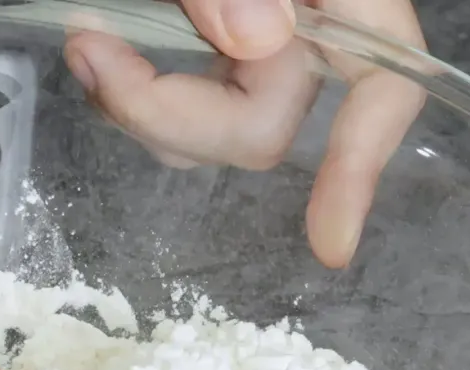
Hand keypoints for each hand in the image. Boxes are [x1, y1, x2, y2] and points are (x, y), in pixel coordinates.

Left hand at [63, 0, 425, 267]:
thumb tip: (254, 43)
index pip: (382, 85)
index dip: (358, 165)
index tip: (328, 243)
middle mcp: (299, 27)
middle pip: (258, 128)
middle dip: (167, 114)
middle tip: (88, 50)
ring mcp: (247, 45)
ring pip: (204, 136)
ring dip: (135, 110)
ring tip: (87, 42)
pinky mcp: (200, 53)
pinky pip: (173, 113)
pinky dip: (128, 99)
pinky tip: (99, 55)